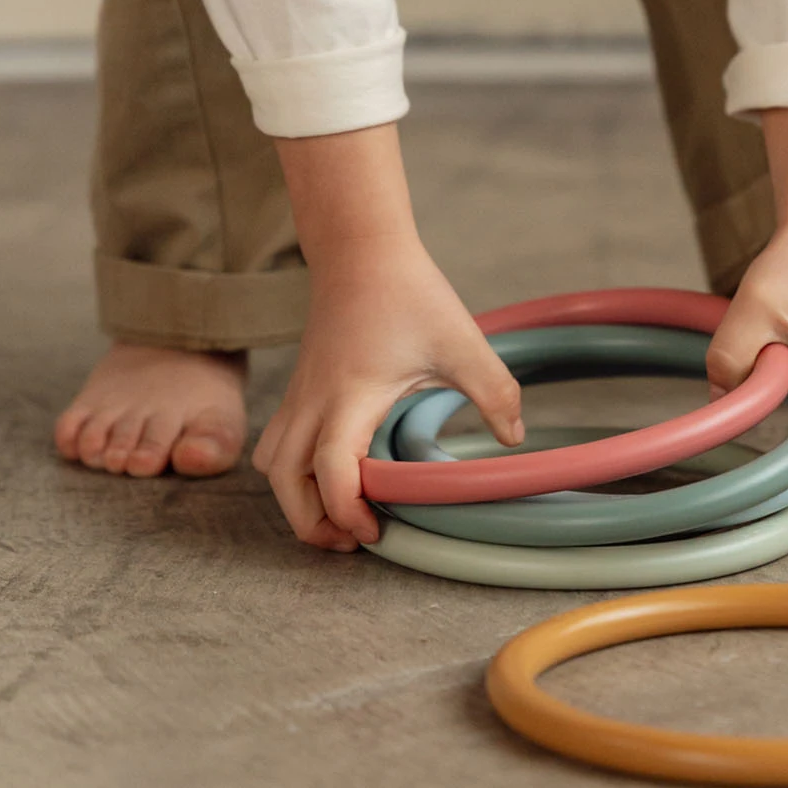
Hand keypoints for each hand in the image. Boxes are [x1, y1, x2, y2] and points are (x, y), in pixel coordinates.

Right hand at [253, 235, 523, 550]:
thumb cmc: (408, 291)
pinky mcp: (300, 387)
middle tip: (356, 539)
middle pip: (283, 482)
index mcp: (351, 396)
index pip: (330, 470)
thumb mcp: (461, 340)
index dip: (347, 511)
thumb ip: (494, 390)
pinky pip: (278, 442)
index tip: (378, 530)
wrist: (361, 248)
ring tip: (341, 512)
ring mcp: (300, 394)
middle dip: (311, 523)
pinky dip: (295, 471)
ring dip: (296, 498)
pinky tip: (337, 471)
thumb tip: (516, 438)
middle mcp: (313, 401)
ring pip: (272, 464)